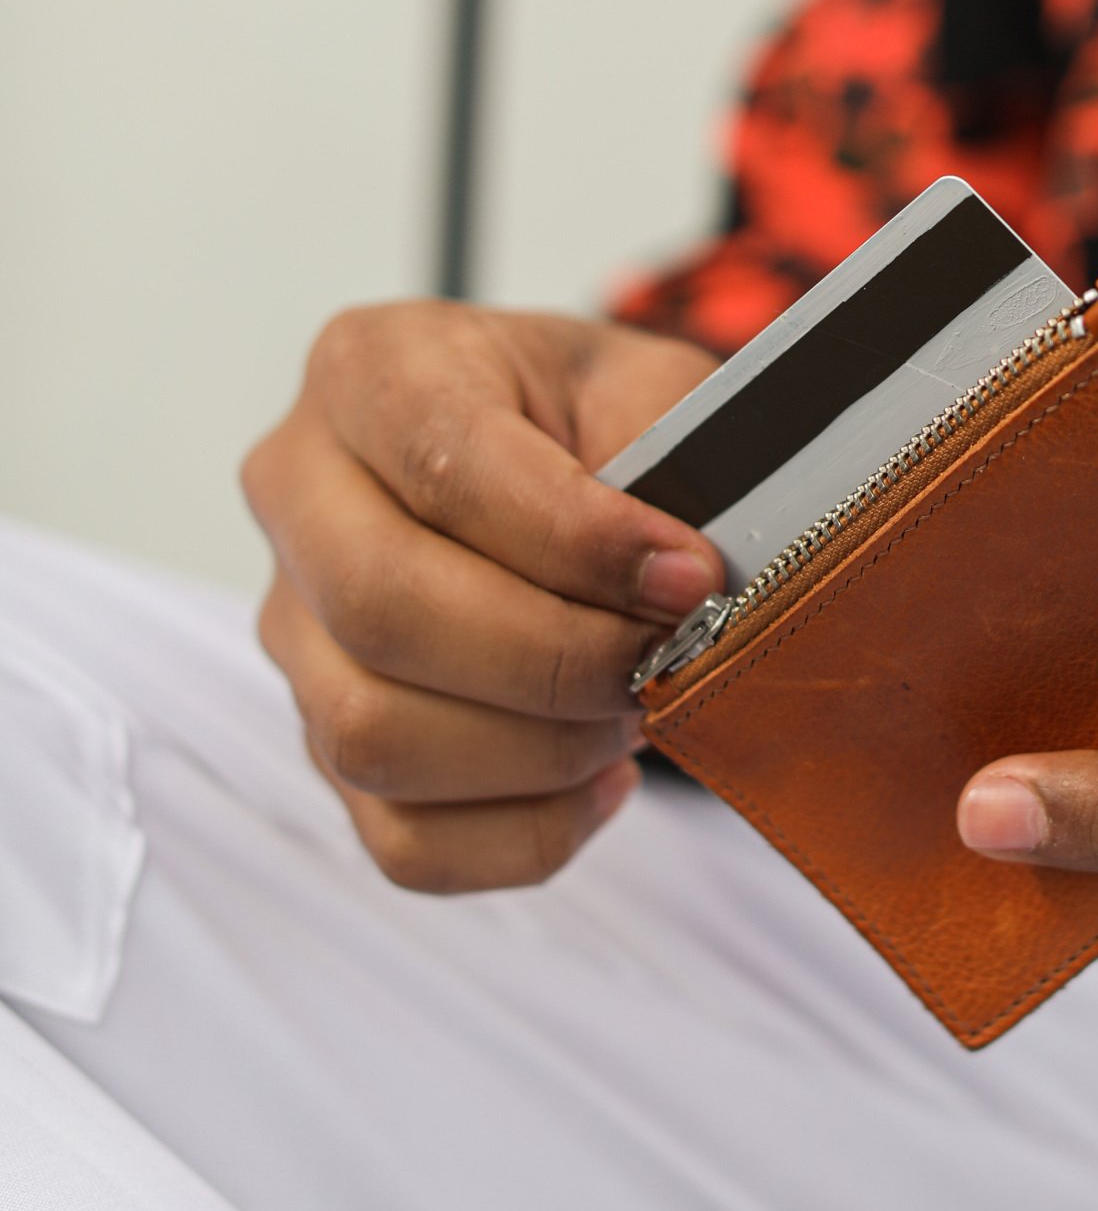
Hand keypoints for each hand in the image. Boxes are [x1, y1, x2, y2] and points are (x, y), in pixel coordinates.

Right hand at [243, 305, 722, 891]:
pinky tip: (601, 780)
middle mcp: (300, 494)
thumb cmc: (596, 416)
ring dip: (539, 751)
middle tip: (665, 659)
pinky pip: (401, 839)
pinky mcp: (324, 740)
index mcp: (371, 370)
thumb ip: (670, 456)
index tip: (690, 577)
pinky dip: (523, 833)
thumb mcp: (647, 384)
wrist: (561, 457)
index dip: (576, 540)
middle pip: (381, 610)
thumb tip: (683, 581)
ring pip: (372, 736)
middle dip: (554, 659)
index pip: (444, 464)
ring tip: (637, 710)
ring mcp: (295, 629)